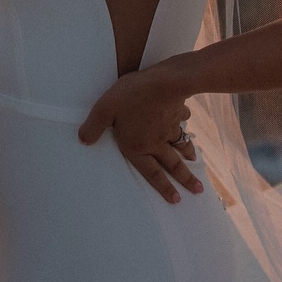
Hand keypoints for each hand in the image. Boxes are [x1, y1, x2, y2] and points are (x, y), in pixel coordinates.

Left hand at [78, 63, 204, 204]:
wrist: (163, 82)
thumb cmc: (130, 97)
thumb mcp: (104, 111)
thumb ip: (93, 127)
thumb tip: (83, 140)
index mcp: (138, 147)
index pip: (152, 173)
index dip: (164, 187)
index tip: (176, 199)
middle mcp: (157, 142)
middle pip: (173, 164)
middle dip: (186, 179)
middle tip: (198, 191)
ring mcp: (170, 128)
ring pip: (181, 145)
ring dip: (188, 155)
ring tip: (194, 162)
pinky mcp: (178, 112)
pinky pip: (183, 120)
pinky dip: (186, 123)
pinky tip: (187, 122)